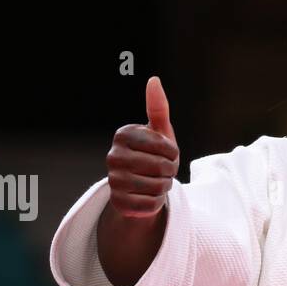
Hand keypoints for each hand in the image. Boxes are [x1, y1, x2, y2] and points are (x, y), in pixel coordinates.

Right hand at [106, 76, 179, 217]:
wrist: (141, 187)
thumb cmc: (155, 155)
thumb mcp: (160, 132)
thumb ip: (158, 107)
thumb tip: (154, 80)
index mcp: (123, 135)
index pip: (165, 146)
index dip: (174, 153)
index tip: (167, 154)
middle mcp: (113, 156)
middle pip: (162, 167)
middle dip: (170, 172)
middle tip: (162, 171)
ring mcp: (113, 180)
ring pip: (158, 187)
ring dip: (164, 187)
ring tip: (155, 183)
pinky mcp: (119, 203)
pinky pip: (151, 205)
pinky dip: (156, 203)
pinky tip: (148, 196)